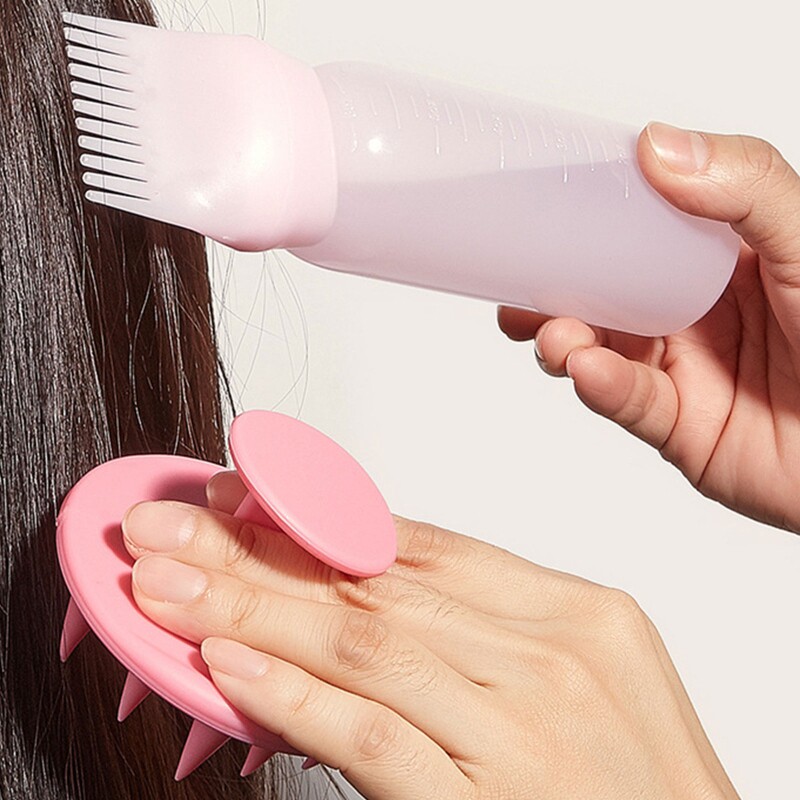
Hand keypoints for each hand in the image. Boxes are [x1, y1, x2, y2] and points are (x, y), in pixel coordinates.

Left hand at [121, 472, 738, 799]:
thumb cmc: (637, 791)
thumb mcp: (580, 684)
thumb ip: (478, 637)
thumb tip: (361, 598)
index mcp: (579, 612)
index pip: (423, 546)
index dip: (319, 518)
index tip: (242, 499)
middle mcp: (551, 655)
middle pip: (375, 582)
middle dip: (257, 550)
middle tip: (170, 527)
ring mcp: (523, 727)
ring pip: (362, 643)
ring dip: (251, 610)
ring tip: (168, 585)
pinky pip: (375, 734)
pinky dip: (294, 697)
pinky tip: (227, 665)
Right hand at [499, 122, 799, 533]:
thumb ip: (745, 187)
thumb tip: (658, 145)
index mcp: (716, 259)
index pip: (634, 231)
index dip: (583, 224)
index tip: (539, 212)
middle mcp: (692, 313)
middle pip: (601, 296)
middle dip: (551, 294)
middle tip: (519, 290)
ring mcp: (682, 370)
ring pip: (600, 351)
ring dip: (564, 342)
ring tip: (554, 337)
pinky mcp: (679, 427)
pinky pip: (630, 403)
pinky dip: (602, 387)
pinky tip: (587, 371)